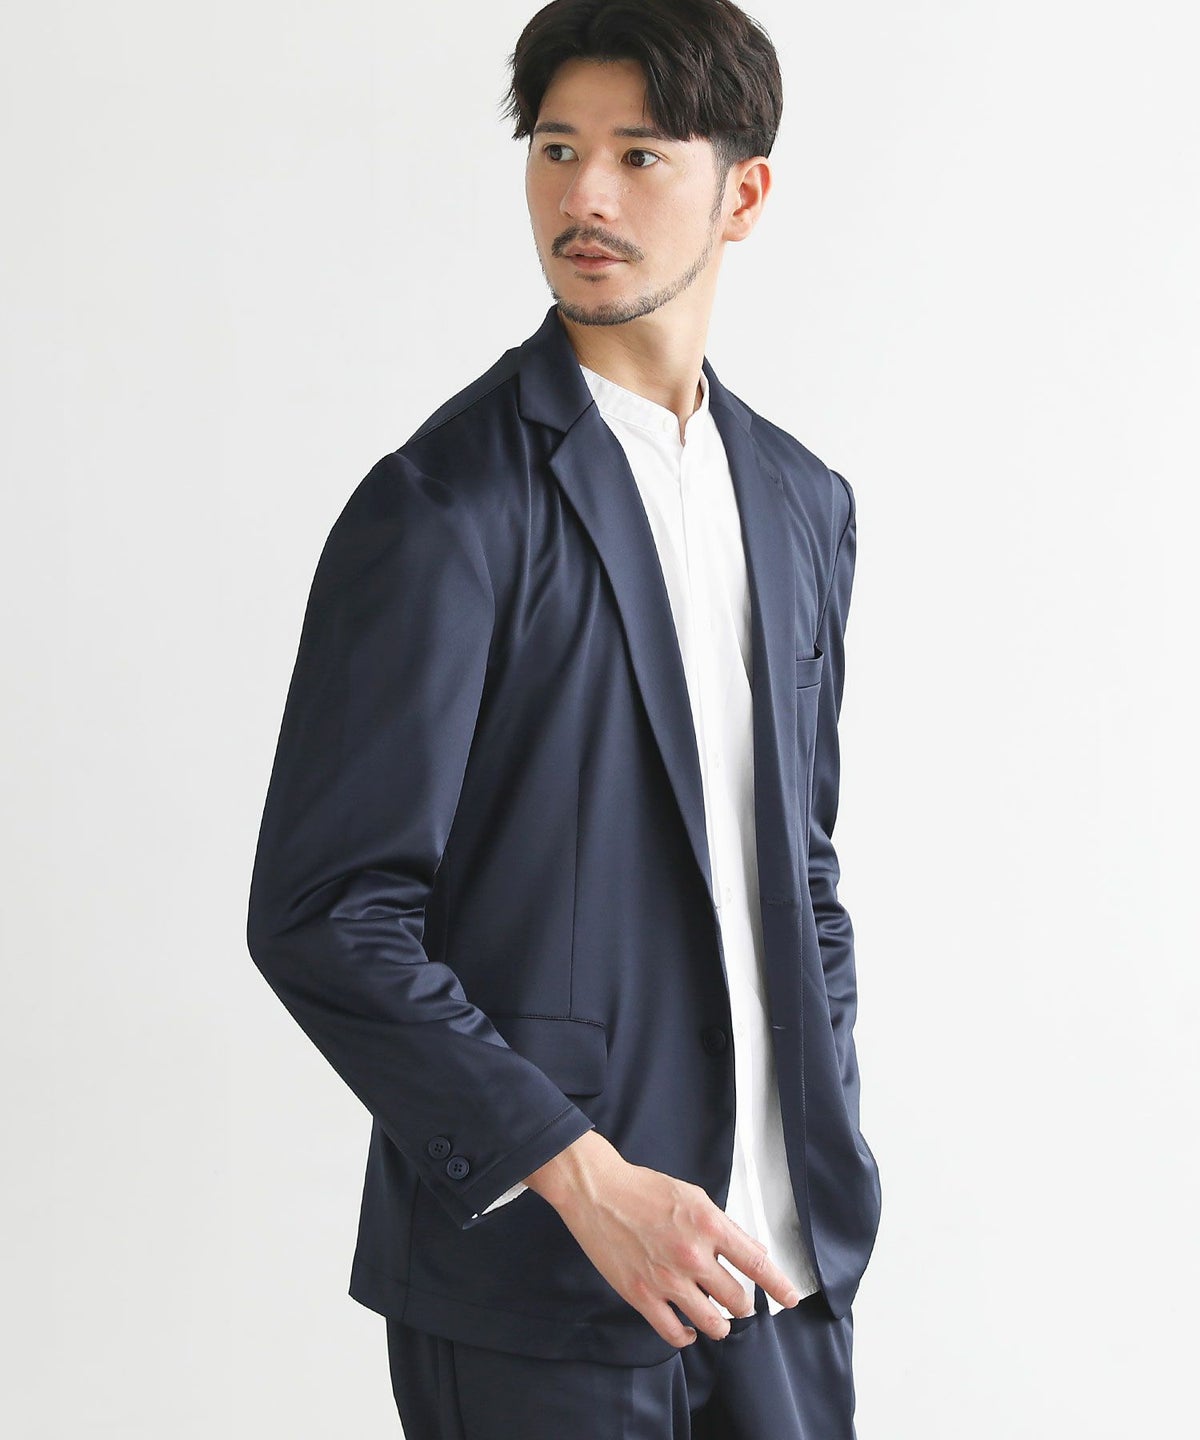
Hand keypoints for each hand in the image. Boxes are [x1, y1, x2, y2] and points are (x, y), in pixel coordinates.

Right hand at [527, 1133, 802, 1348]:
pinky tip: (686, 1327)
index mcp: (709, 1225)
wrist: (598, 1192)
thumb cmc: (643, 1189)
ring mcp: (667, 1279)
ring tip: (715, 1317)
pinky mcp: (642, 1296)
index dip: (779, 1286)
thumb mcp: (694, 1197)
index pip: (757, 1264)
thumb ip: (724, 1228)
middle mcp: (692, 1255)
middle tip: (738, 1301)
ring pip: (712, 1323)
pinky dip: (686, 1335)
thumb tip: (751, 1254)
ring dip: (719, 1324)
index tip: (791, 1298)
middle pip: (738, 1300)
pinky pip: (674, 1333)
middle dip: (743, 1304)